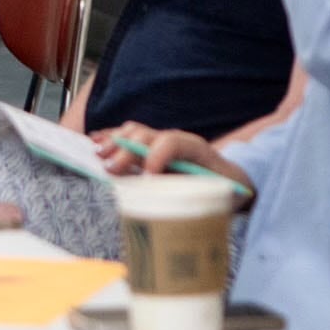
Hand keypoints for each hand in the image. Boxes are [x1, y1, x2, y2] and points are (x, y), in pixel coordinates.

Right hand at [92, 122, 254, 195]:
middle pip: (145, 135)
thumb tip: (166, 199)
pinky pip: (129, 135)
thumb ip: (194, 192)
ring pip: (134, 131)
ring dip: (114, 141)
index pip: (171, 142)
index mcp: (195, 149)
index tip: (145, 177)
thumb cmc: (225, 188)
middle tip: (110, 168)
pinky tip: (95, 141)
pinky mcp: (154, 145)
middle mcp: (177, 139)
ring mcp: (163, 140)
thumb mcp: (218, 193)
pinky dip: (111, 137)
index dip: (155, 156)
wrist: (234, 178)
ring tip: (98, 153)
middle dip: (125, 150)